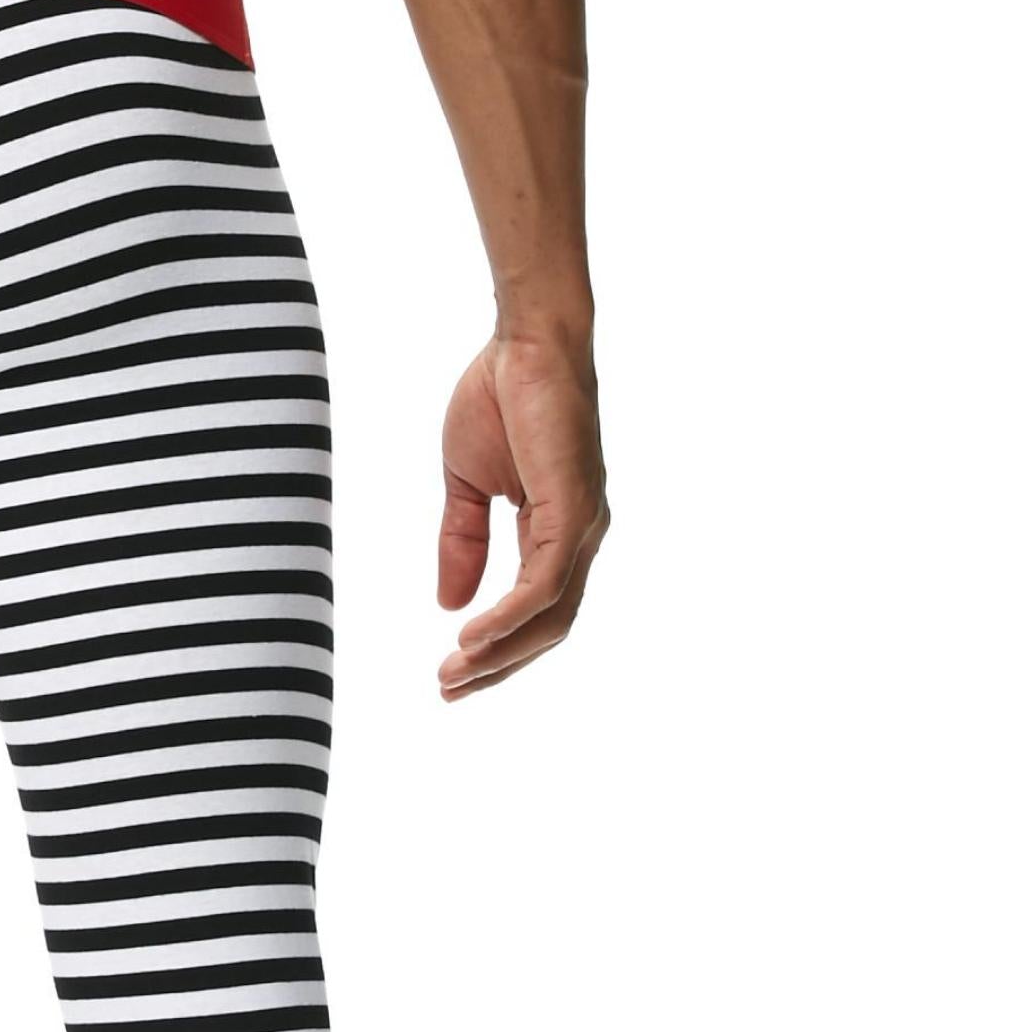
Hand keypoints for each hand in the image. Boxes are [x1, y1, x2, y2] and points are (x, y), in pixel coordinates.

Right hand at [435, 324, 607, 698]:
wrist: (525, 341)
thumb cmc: (500, 396)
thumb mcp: (465, 483)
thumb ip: (460, 541)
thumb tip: (448, 603)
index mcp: (556, 530)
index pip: (534, 610)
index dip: (494, 647)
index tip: (450, 674)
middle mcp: (580, 537)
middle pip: (547, 626)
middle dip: (497, 665)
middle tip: (449, 689)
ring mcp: (583, 526)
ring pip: (550, 615)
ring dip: (501, 651)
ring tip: (456, 672)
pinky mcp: (574, 510)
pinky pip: (546, 582)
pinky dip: (511, 615)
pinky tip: (475, 635)